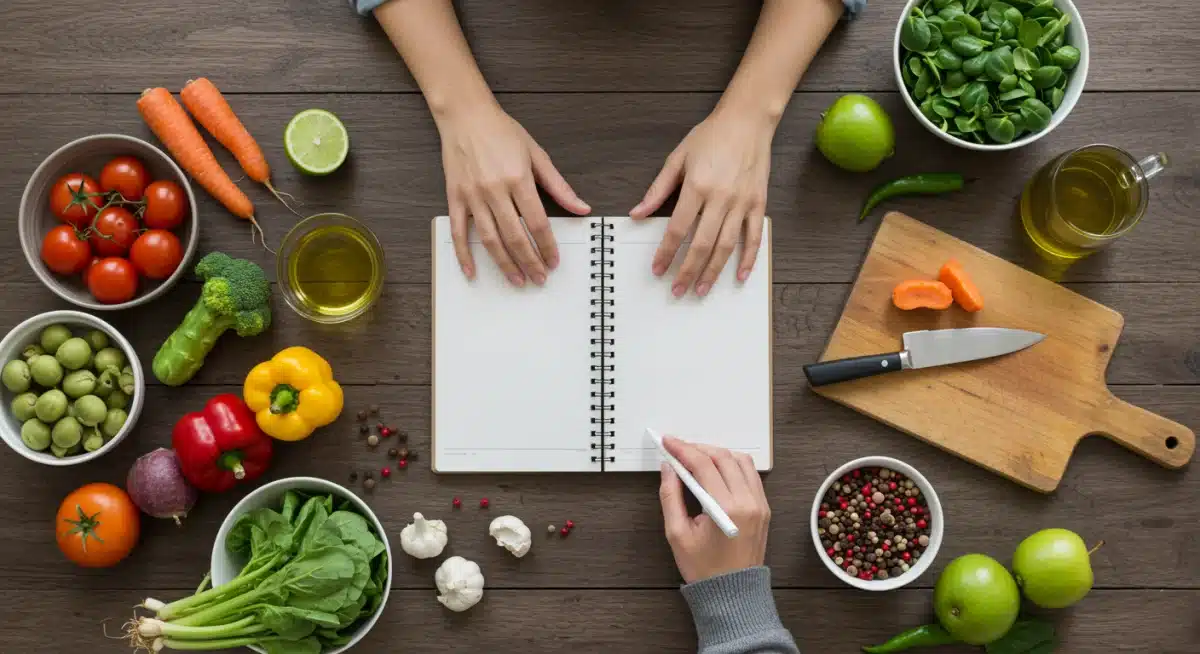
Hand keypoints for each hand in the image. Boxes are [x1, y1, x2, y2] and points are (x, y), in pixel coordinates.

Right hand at [439, 103, 589, 284]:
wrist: (466, 115)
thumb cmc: (501, 132)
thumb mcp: (537, 154)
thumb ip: (559, 186)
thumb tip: (581, 208)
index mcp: (518, 179)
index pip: (537, 222)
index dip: (547, 246)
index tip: (554, 261)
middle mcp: (494, 190)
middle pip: (515, 236)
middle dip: (530, 262)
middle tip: (540, 278)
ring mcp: (473, 196)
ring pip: (490, 239)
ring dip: (504, 264)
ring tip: (517, 280)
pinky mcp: (455, 197)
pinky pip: (458, 232)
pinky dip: (464, 255)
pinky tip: (472, 271)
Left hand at [631, 109, 771, 296]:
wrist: (747, 120)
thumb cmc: (712, 136)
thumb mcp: (678, 158)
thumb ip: (657, 189)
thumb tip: (637, 213)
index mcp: (697, 187)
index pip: (678, 229)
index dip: (666, 253)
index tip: (657, 269)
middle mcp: (721, 198)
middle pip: (702, 244)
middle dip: (687, 271)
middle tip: (677, 290)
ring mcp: (742, 202)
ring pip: (727, 246)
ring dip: (713, 272)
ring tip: (701, 290)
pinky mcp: (758, 203)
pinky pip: (753, 237)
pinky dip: (748, 259)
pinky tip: (738, 276)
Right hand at [658, 435, 770, 583]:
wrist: (733, 594)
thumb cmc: (705, 569)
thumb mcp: (677, 534)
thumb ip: (670, 496)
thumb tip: (668, 469)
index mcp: (727, 509)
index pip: (704, 465)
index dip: (683, 449)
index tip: (668, 442)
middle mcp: (748, 502)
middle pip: (723, 457)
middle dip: (697, 448)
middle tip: (678, 448)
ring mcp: (759, 504)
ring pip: (740, 460)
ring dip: (717, 453)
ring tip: (696, 457)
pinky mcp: (763, 508)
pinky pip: (750, 474)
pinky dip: (732, 464)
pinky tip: (716, 469)